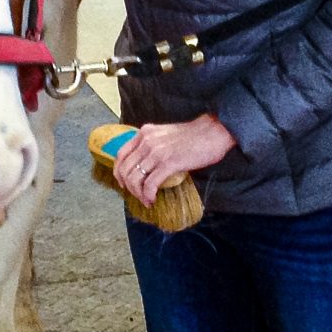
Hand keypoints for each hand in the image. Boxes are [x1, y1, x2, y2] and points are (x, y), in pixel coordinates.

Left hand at [113, 114, 236, 207]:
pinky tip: (152, 200)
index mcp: (145, 133)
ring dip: (138, 194)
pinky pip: (150, 184)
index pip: (121, 155)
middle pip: (125, 169)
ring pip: (135, 178)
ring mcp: (156, 152)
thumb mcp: (165, 135)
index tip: (124, 184)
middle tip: (138, 196)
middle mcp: (147, 141)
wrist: (212, 131)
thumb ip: (152, 145)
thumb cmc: (193, 136)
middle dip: (129, 187)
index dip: (119, 173)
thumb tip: (145, 165)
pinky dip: (148, 195)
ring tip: (146, 200)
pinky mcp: (169, 163)